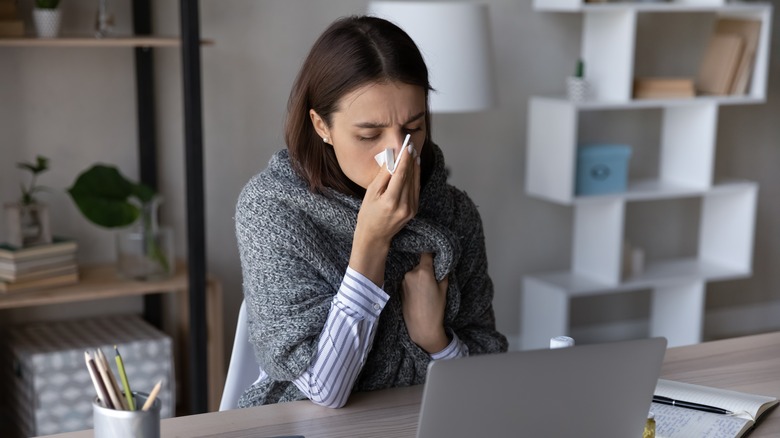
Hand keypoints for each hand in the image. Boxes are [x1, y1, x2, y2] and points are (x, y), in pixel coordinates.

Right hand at [350, 142, 419, 284]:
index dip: (405, 159)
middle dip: (410, 160)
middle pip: (409, 177)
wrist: (375, 236)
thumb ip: (383, 175)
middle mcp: (404, 205)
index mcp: (391, 201)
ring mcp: (411, 209)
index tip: (406, 146)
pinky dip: (415, 176)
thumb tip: (392, 158)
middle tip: (410, 145)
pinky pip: (415, 189)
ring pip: (415, 182)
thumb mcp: (371, 193)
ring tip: (413, 152)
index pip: (401, 174)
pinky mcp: (414, 210)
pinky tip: (414, 166)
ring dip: (415, 166)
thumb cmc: (368, 214)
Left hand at [402, 253, 448, 352]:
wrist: (421, 328)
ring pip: (413, 272)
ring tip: (425, 289)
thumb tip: (443, 262)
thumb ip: (443, 273)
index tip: (434, 248)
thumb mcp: (444, 289)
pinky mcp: (398, 288)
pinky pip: (408, 280)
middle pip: (419, 263)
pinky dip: (413, 282)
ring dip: (419, 275)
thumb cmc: (435, 310)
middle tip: (433, 276)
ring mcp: (403, 281)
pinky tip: (418, 293)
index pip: (426, 253)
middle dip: (426, 267)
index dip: (430, 250)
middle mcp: (410, 273)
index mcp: (423, 272)